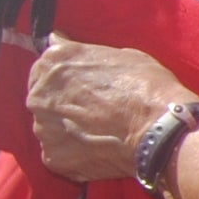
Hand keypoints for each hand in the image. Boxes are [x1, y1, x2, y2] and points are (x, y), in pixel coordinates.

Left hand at [26, 37, 191, 183]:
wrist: (160, 131)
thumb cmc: (146, 88)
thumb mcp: (120, 54)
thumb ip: (83, 53)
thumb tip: (58, 41)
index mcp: (52, 62)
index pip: (47, 69)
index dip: (68, 80)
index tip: (85, 88)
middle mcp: (39, 94)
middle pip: (44, 99)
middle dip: (64, 104)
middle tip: (96, 112)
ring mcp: (43, 128)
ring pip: (50, 128)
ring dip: (69, 129)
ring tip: (99, 133)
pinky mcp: (53, 157)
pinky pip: (60, 153)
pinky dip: (75, 153)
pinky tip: (98, 150)